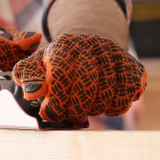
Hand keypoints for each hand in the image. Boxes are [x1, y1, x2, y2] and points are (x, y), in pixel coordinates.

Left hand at [13, 33, 146, 123]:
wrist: (87, 50)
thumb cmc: (56, 65)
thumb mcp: (35, 66)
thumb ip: (27, 77)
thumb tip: (33, 92)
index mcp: (64, 45)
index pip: (61, 76)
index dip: (56, 101)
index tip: (52, 114)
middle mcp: (91, 45)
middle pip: (86, 86)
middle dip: (76, 108)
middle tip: (71, 114)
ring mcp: (114, 54)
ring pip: (107, 93)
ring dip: (95, 109)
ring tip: (86, 106)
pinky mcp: (132, 65)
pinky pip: (127, 94)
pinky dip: (115, 107)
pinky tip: (105, 103)